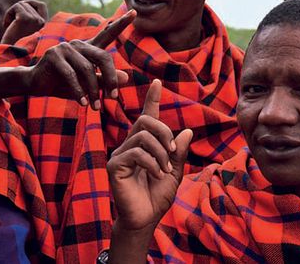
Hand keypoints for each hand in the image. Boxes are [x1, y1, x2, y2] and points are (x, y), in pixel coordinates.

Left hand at [0, 0, 47, 44]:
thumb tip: (23, 3)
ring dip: (11, 13)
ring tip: (9, 26)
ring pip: (21, 4)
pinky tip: (6, 25)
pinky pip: (16, 7)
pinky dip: (8, 14)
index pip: (42, 5)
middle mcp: (42, 22)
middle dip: (17, 11)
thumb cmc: (15, 45)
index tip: (21, 8)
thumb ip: (29, 18)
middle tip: (11, 23)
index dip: (31, 3)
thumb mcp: (25, 30)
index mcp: (45, 26)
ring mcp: (35, 20)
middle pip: (28, 4)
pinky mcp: (25, 18)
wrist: (10, 56)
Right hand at [26, 9, 135, 109]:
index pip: (107, 34)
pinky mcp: (53, 56)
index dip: (121, 24)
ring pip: (87, 69)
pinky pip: (72, 76)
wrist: (35, 84)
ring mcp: (65, 48)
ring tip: (95, 107)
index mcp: (88, 48)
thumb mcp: (87, 85)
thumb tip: (127, 77)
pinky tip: (83, 104)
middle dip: (110, 78)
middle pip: (103, 57)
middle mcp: (78, 44)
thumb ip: (104, 80)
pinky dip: (79, 92)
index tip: (135, 12)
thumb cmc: (62, 84)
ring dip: (93, 91)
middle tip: (113, 97)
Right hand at [107, 79, 192, 230]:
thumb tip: (186, 131)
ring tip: (165, 170)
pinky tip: (157, 175)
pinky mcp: (114, 166)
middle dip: (163, 131)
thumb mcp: (175, 172)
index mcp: (145, 144)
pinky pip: (135, 153)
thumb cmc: (157, 196)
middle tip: (172, 151)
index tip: (157, 81)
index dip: (152, 98)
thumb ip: (178, 153)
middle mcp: (130, 145)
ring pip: (142, 136)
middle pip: (145, 120)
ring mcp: (120, 154)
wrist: (145, 219)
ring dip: (160, 152)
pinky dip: (152, 163)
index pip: (148, 116)